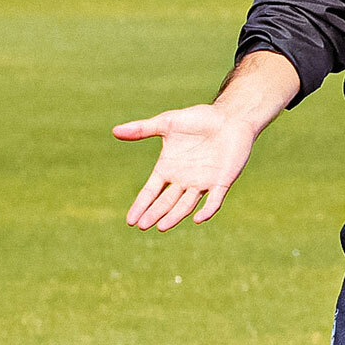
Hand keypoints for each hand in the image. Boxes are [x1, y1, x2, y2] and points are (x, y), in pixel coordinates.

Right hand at [114, 104, 257, 231]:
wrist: (230, 117)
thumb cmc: (199, 119)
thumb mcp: (168, 123)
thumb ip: (143, 129)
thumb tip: (114, 131)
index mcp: (168, 168)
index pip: (150, 191)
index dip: (141, 205)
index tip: (130, 220)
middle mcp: (183, 180)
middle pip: (166, 202)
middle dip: (154, 213)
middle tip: (142, 225)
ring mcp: (203, 182)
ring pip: (186, 205)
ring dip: (174, 216)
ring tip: (161, 227)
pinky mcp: (222, 182)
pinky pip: (214, 200)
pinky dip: (207, 210)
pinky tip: (199, 218)